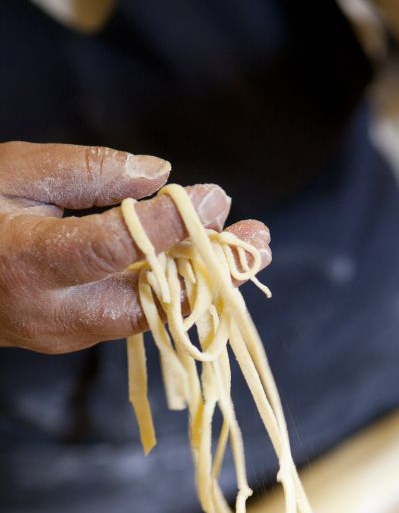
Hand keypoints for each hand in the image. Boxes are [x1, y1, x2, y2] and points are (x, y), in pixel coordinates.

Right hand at [0, 142, 270, 352]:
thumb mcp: (17, 172)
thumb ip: (89, 172)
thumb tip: (161, 176)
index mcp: (28, 263)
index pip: (111, 249)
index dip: (167, 226)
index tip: (216, 200)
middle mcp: (51, 312)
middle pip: (147, 301)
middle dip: (211, 272)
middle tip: (260, 241)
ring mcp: (64, 335)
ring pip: (148, 315)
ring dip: (203, 283)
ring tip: (250, 251)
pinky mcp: (74, 340)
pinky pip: (133, 317)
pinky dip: (173, 291)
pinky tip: (204, 264)